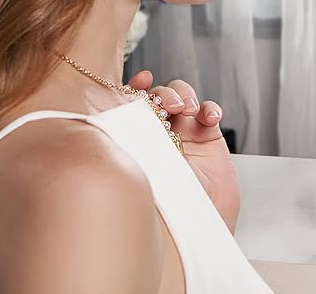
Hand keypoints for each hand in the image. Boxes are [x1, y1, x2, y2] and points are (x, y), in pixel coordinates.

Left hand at [128, 72, 239, 233]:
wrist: (195, 234)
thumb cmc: (161, 214)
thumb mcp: (137, 178)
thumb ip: (126, 150)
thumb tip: (104, 125)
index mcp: (135, 140)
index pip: (132, 105)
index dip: (136, 88)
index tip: (142, 80)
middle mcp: (159, 134)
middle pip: (159, 96)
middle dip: (165, 93)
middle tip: (169, 106)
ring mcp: (185, 134)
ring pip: (184, 97)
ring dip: (186, 95)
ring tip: (188, 109)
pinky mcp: (209, 138)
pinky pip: (209, 112)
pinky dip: (210, 109)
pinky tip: (209, 118)